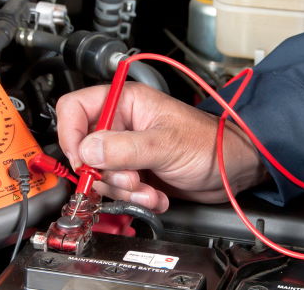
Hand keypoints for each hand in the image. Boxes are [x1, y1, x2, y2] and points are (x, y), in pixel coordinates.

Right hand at [56, 83, 265, 211]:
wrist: (233, 171)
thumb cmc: (211, 143)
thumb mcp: (165, 144)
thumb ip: (123, 148)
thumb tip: (86, 152)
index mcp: (125, 103)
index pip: (74, 109)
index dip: (70, 134)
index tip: (81, 159)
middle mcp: (122, 125)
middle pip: (85, 150)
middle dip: (106, 173)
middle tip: (130, 179)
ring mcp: (127, 151)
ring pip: (100, 176)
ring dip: (124, 191)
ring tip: (149, 191)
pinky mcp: (135, 173)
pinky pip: (118, 191)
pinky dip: (136, 200)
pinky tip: (156, 196)